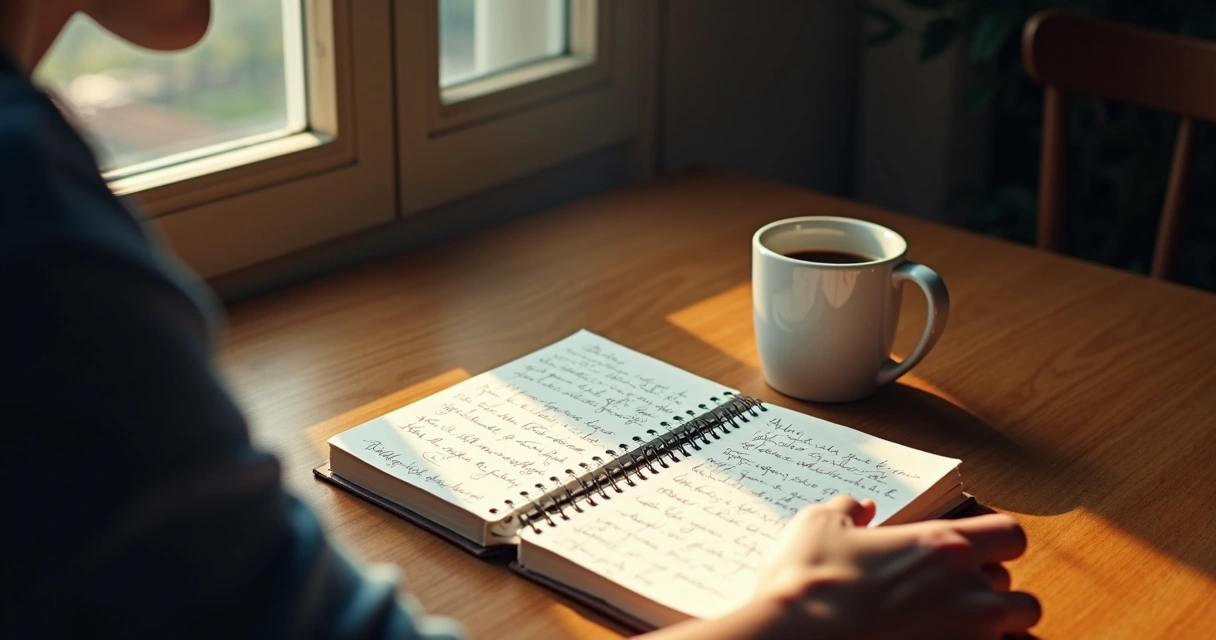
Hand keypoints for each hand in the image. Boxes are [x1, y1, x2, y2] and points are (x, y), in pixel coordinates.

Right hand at [751, 496, 1039, 639]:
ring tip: (958, 631)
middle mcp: (968, 592)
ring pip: (1017, 635)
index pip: (1011, 536)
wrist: (793, 637)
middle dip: (993, 600)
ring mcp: (967, 637)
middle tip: (954, 603)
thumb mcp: (819, 525)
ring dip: (996, 634)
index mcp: (943, 545)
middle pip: (1020, 596)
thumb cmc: (806, 581)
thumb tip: (861, 506)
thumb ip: (849, 509)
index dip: (997, 544)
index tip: (973, 553)